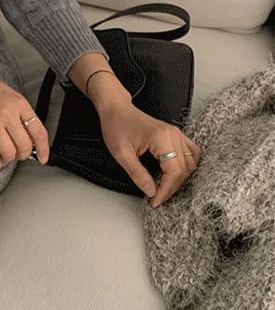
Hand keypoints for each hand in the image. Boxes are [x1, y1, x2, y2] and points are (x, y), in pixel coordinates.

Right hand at [0, 59, 49, 167]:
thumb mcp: (9, 94)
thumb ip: (20, 113)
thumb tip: (29, 136)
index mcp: (19, 103)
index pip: (38, 131)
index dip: (43, 149)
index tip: (43, 158)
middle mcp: (8, 113)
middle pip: (24, 145)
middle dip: (23, 155)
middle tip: (19, 154)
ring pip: (9, 152)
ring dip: (8, 157)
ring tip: (5, 154)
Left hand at [92, 77, 200, 202]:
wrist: (116, 109)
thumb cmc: (116, 126)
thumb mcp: (121, 154)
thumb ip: (137, 174)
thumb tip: (151, 191)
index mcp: (161, 138)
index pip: (174, 171)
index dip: (166, 190)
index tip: (155, 200)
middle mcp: (174, 135)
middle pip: (184, 169)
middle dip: (172, 188)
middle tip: (157, 198)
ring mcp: (177, 133)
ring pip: (191, 162)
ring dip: (181, 179)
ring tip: (165, 188)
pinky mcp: (176, 134)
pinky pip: (192, 152)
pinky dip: (188, 166)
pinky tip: (177, 175)